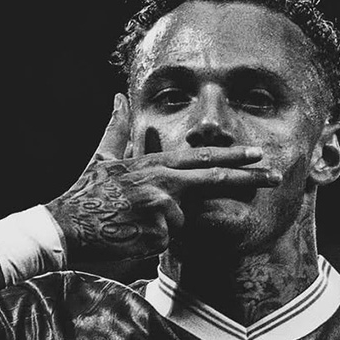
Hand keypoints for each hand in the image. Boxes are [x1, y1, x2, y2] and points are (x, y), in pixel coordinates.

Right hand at [45, 94, 281, 263]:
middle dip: (249, 178)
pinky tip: (130, 236)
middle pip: (214, 180)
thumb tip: (117, 97)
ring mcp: (161, 206)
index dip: (232, 156)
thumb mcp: (101, 158)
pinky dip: (153, 242)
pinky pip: (168, 241)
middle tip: (276, 176)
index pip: (201, 159)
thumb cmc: (84, 194)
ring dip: (165, 227)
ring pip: (183, 220)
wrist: (63, 226)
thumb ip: (116, 129)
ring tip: (133, 224)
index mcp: (153, 164)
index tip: (257, 154)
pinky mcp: (157, 232)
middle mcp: (161, 181)